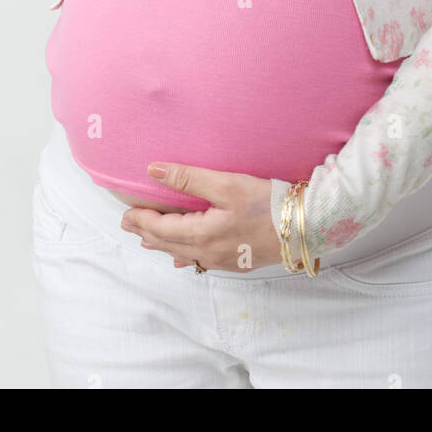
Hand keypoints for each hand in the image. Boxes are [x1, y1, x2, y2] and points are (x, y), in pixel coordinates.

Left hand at [119, 164, 282, 271]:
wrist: (306, 227)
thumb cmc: (268, 203)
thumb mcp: (226, 184)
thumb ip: (188, 178)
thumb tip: (154, 170)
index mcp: (201, 234)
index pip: (160, 227)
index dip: (141, 219)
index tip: (125, 212)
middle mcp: (208, 252)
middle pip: (168, 243)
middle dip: (146, 232)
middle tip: (128, 224)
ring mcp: (223, 260)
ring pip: (183, 253)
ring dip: (163, 243)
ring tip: (148, 238)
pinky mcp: (237, 260)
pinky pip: (201, 261)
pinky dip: (185, 255)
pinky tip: (183, 259)